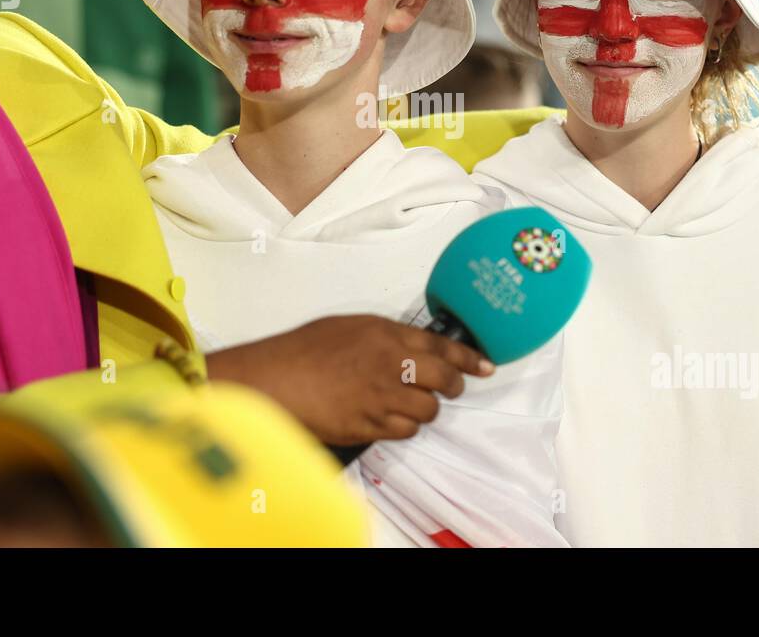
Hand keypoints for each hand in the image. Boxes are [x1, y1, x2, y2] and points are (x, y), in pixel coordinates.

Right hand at [204, 315, 494, 445]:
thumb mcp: (348, 326)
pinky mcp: (369, 425)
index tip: (485, 365)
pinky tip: (388, 418)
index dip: (469, 358)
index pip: (441, 346)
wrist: (273, 379)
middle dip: (452, 386)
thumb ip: (383, 335)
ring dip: (423, 410)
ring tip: (407, 404)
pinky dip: (402, 427)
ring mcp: (381, 397)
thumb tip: (408, 345)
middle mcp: (390, 364)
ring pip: (427, 411)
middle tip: (450, 388)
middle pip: (443, 379)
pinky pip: (403, 431)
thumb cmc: (301, 351)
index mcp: (385, 334)